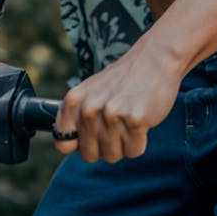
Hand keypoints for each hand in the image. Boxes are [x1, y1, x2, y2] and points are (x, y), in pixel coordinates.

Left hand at [53, 42, 183, 163]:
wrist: (154, 60)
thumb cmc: (123, 80)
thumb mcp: (90, 91)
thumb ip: (75, 116)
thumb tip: (64, 146)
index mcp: (74, 100)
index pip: (63, 144)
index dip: (79, 145)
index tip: (92, 136)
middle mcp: (89, 108)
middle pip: (90, 155)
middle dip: (104, 146)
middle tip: (116, 125)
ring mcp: (111, 113)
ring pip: (113, 156)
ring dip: (123, 143)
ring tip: (128, 119)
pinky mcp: (134, 119)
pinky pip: (134, 150)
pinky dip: (140, 141)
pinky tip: (141, 120)